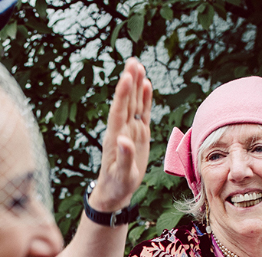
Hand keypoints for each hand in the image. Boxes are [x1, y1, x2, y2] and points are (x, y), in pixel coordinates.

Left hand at [89, 58, 152, 212]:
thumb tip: (124, 140)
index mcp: (115, 137)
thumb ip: (124, 157)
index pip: (118, 111)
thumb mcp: (122, 175)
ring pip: (134, 103)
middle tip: (132, 61)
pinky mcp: (138, 134)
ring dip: (136, 85)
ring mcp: (130, 130)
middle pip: (126, 101)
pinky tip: (146, 85)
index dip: (122, 94)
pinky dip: (144, 99)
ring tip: (138, 65)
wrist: (115, 191)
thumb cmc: (117, 185)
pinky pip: (142, 113)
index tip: (126, 76)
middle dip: (129, 82)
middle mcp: (121, 130)